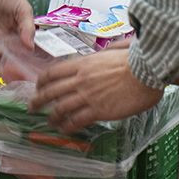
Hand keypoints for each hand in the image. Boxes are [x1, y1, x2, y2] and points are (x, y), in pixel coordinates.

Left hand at [0, 0, 33, 69]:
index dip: (20, 67)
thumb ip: (28, 27)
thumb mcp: (23, 9)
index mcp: (15, 40)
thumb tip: (30, 47)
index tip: (23, 67)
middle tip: (7, 58)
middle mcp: (1, 44)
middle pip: (2, 67)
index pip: (18, 61)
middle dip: (5, 68)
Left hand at [29, 48, 164, 131]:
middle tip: (32, 107)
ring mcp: (88, 95)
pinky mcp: (98, 110)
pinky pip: (77, 120)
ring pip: (61, 108)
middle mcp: (80, 79)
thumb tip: (105, 51)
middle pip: (51, 90)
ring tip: (48, 121)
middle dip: (38, 100)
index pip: (53, 72)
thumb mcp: (113, 49)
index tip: (38, 87)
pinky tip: (64, 129)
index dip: (42, 81)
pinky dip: (67, 126)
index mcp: (82, 63)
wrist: (146, 71)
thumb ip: (104, 53)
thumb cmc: (134, 60)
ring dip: (52, 116)